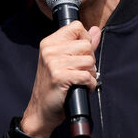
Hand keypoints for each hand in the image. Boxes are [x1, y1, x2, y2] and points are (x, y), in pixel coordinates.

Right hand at [21, 22, 101, 137]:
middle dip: (90, 60)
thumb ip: (81, 45)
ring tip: (81, 80)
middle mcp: (49, 50)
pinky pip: (87, 76)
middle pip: (86, 45)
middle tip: (80, 71)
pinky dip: (90, 84)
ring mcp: (53, 63)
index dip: (85, 39)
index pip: (76, 27)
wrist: (41, 111)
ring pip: (89, 60)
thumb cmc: (53, 87)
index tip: (81, 53)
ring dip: (91, 74)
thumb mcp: (64, 61)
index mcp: (49, 43)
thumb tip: (96, 30)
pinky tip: (82, 87)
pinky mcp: (60, 77)